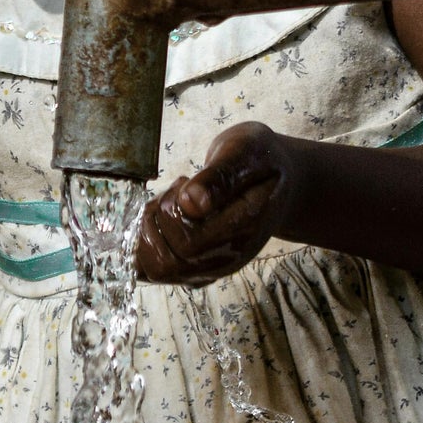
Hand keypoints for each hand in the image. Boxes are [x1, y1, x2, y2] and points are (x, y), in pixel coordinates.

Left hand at [136, 123, 298, 285]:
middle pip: (167, 263)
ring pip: (157, 271)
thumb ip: (220, 177)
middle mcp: (229, 258)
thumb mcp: (245, 151)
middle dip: (153, 224)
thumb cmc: (258, 160)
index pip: (189, 242)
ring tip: (165, 203)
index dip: (170, 211)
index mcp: (245, 229)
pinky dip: (145, 245)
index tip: (183, 181)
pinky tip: (162, 217)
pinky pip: (156, 271)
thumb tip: (191, 203)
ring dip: (146, 234)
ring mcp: (213, 267)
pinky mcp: (199, 269)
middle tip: (170, 191)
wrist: (277, 179)